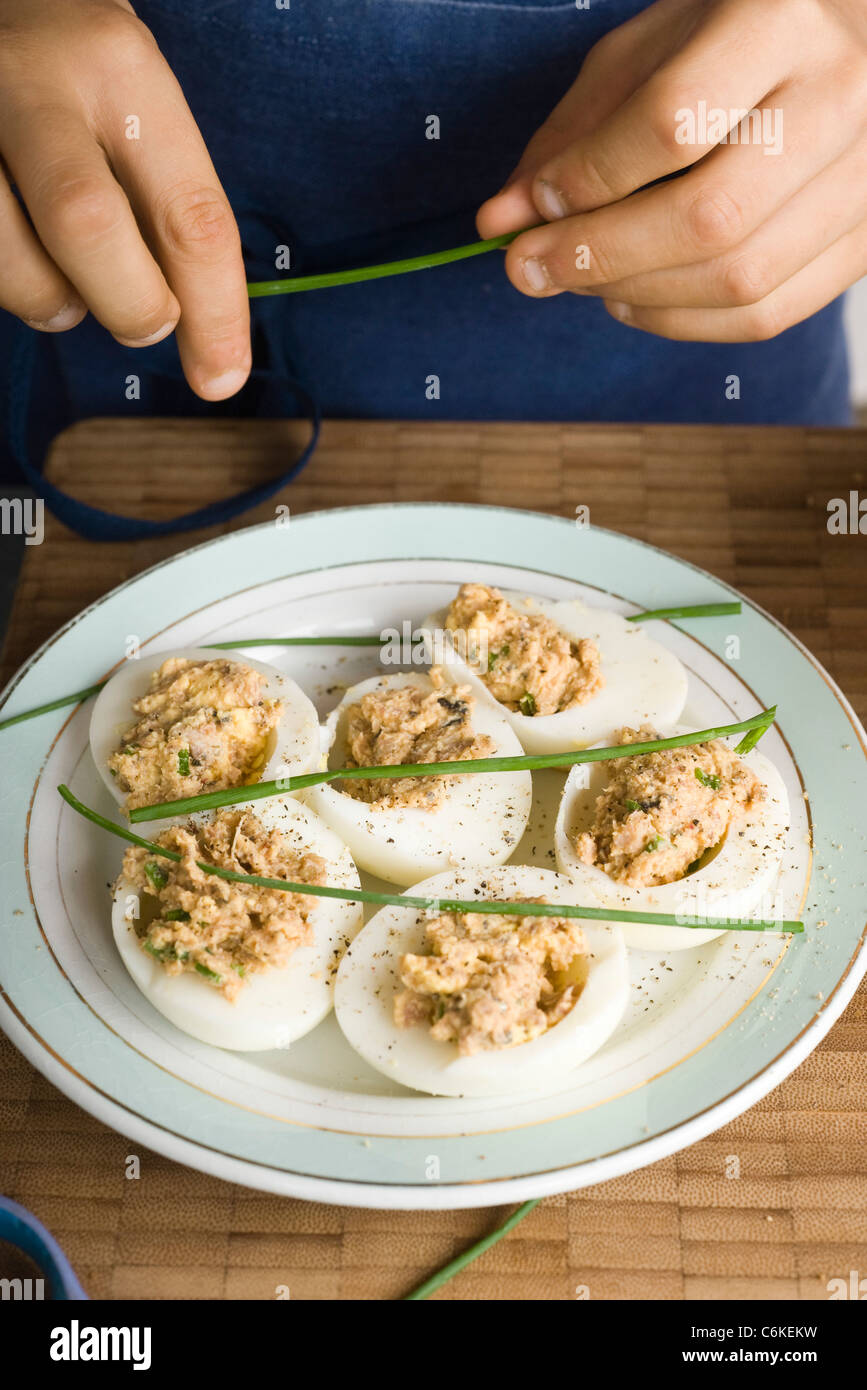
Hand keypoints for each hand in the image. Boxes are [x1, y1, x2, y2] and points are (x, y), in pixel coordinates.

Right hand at [0, 0, 249, 397]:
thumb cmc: (68, 73)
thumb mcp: (130, 102)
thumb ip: (163, 199)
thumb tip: (203, 330)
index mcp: (120, 66)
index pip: (188, 212)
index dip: (215, 314)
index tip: (222, 376)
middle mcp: (36, 78)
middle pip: (90, 227)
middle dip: (128, 304)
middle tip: (143, 323)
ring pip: (10, 253)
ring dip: (48, 301)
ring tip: (65, 291)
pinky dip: (9, 283)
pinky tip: (21, 260)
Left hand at [478, 0, 866, 341]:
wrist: (848, 40)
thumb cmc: (737, 34)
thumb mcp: (649, 50)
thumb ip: (574, 133)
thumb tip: (501, 219)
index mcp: (781, 19)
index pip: (674, 122)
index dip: (591, 178)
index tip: (534, 203)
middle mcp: (841, 97)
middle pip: (710, 218)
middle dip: (600, 257)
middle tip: (531, 267)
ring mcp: (866, 176)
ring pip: (739, 279)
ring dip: (637, 297)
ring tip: (580, 280)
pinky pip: (767, 314)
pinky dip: (682, 323)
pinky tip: (634, 300)